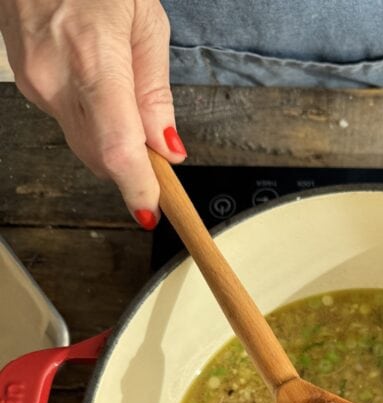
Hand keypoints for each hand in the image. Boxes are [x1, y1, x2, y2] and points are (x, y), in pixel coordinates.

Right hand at [0, 0, 184, 226]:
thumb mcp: (146, 22)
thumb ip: (154, 92)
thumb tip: (167, 148)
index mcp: (93, 59)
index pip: (118, 149)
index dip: (137, 188)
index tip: (152, 210)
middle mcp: (56, 78)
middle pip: (100, 156)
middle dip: (132, 168)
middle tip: (160, 163)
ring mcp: (34, 81)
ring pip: (82, 141)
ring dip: (112, 142)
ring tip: (128, 105)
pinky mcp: (24, 81)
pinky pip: (66, 119)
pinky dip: (91, 119)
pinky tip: (98, 86)